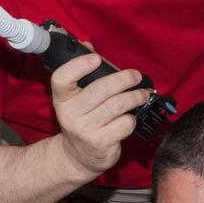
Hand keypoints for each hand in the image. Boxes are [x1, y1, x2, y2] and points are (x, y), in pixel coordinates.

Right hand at [50, 53, 151, 177]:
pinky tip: (131, 117)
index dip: (78, 66)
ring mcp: (85, 130)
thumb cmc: (82, 120)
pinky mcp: (101, 143)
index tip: (96, 59)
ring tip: (142, 94)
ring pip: (117, 105)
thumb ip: (81, 73)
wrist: (78, 157)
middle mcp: (70, 115)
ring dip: (135, 97)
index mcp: (62, 99)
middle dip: (123, 79)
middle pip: (99, 89)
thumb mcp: (75, 99)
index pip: (61, 79)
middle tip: (135, 76)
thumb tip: (88, 45)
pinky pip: (124, 124)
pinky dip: (132, 118)